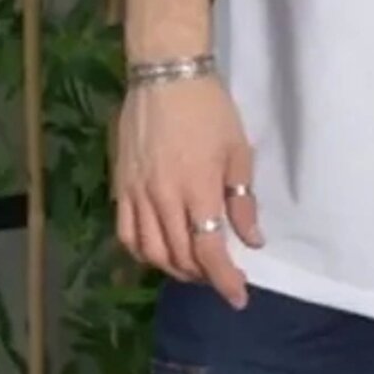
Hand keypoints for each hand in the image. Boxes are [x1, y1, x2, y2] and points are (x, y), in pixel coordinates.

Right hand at [114, 74, 262, 309]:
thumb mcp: (238, 152)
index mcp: (197, 189)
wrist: (165, 76)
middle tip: (222, 276)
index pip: (209, 250)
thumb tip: (251, 241)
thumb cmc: (209, 110)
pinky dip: (143, 254)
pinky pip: (127, 235)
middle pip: (181, 256)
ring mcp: (138, 194)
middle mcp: (163, 198)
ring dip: (175, 269)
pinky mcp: (121, 187)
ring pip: (152, 252)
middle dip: (204, 276)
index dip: (224, 279)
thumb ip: (243, 202)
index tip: (239, 297)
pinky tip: (160, 253)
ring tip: (194, 268)